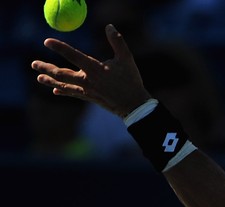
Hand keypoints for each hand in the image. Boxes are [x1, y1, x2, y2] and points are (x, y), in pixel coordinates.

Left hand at [31, 24, 150, 116]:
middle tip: (33, 63)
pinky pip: (73, 93)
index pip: (73, 56)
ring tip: (39, 77)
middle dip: (46, 68)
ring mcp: (87, 91)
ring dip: (49, 81)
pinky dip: (63, 91)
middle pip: (61, 74)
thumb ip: (117, 41)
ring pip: (64, 85)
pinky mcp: (90, 98)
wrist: (133, 105)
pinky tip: (56, 91)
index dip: (59, 48)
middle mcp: (87, 80)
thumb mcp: (126, 59)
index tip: (47, 42)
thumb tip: (109, 26)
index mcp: (95, 69)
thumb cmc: (131, 80)